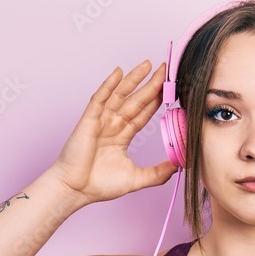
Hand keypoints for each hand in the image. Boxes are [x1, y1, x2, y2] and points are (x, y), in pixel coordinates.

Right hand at [49, 60, 177, 202]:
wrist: (75, 190)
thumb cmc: (99, 185)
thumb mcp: (136, 179)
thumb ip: (158, 173)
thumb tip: (179, 166)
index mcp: (122, 136)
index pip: (143, 113)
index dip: (156, 100)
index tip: (171, 89)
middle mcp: (112, 125)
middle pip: (135, 100)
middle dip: (150, 84)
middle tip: (165, 69)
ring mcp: (100, 121)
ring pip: (120, 95)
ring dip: (133, 79)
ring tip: (148, 65)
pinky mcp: (89, 120)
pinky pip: (100, 98)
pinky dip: (109, 85)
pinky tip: (119, 72)